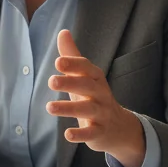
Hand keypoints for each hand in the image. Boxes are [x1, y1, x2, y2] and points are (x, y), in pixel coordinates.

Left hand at [46, 29, 145, 166]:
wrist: (118, 127)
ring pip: (87, 109)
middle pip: (87, 86)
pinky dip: (81, 134)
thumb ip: (72, 57)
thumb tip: (63, 32)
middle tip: (51, 81)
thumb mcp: (84, 77)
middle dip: (70, 83)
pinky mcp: (100, 132)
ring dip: (68, 108)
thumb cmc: (94, 97)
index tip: (58, 62)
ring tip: (49, 107)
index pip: (86, 68)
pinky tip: (67, 135)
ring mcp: (102, 113)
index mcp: (95, 78)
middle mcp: (101, 94)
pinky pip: (91, 133)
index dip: (74, 65)